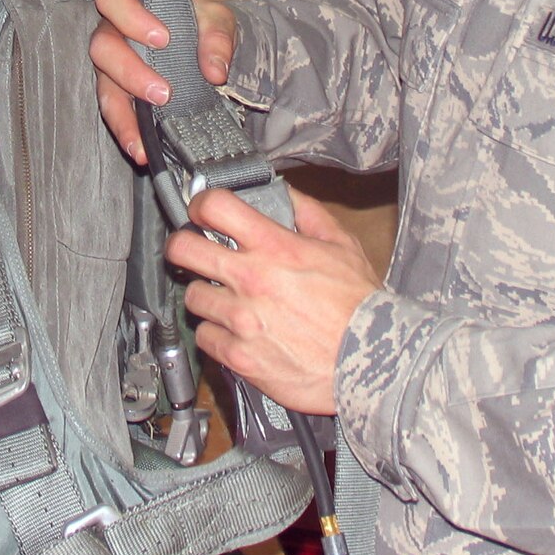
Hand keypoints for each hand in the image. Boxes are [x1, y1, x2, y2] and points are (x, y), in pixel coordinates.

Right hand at [88, 0, 235, 163]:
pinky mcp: (119, 94)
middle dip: (130, 72)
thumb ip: (217, 38)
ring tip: (142, 141)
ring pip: (104, 87)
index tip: (162, 38)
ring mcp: (112, 67)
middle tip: (162, 93)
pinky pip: (115, 113)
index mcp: (132, 4)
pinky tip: (140, 151)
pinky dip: (127, 133)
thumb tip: (215, 71)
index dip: (130, 17)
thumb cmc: (201, 25)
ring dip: (123, 114)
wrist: (204, 48)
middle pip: (103, 47)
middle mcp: (114, 34)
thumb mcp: (217, 22)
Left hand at [164, 187, 379, 415]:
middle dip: (184, 245)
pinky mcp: (238, 356)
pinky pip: (205, 337)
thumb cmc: (359, 306)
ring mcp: (241, 320)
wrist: (371, 362)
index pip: (215, 206)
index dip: (202, 204)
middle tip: (195, 250)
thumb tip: (282, 192)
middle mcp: (251, 280)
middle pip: (183, 248)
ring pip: (193, 296)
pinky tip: (236, 331)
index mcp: (275, 248)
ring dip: (207, 295)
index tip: (202, 211)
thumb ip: (307, 213)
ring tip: (228, 299)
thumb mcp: (342, 245)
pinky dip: (217, 334)